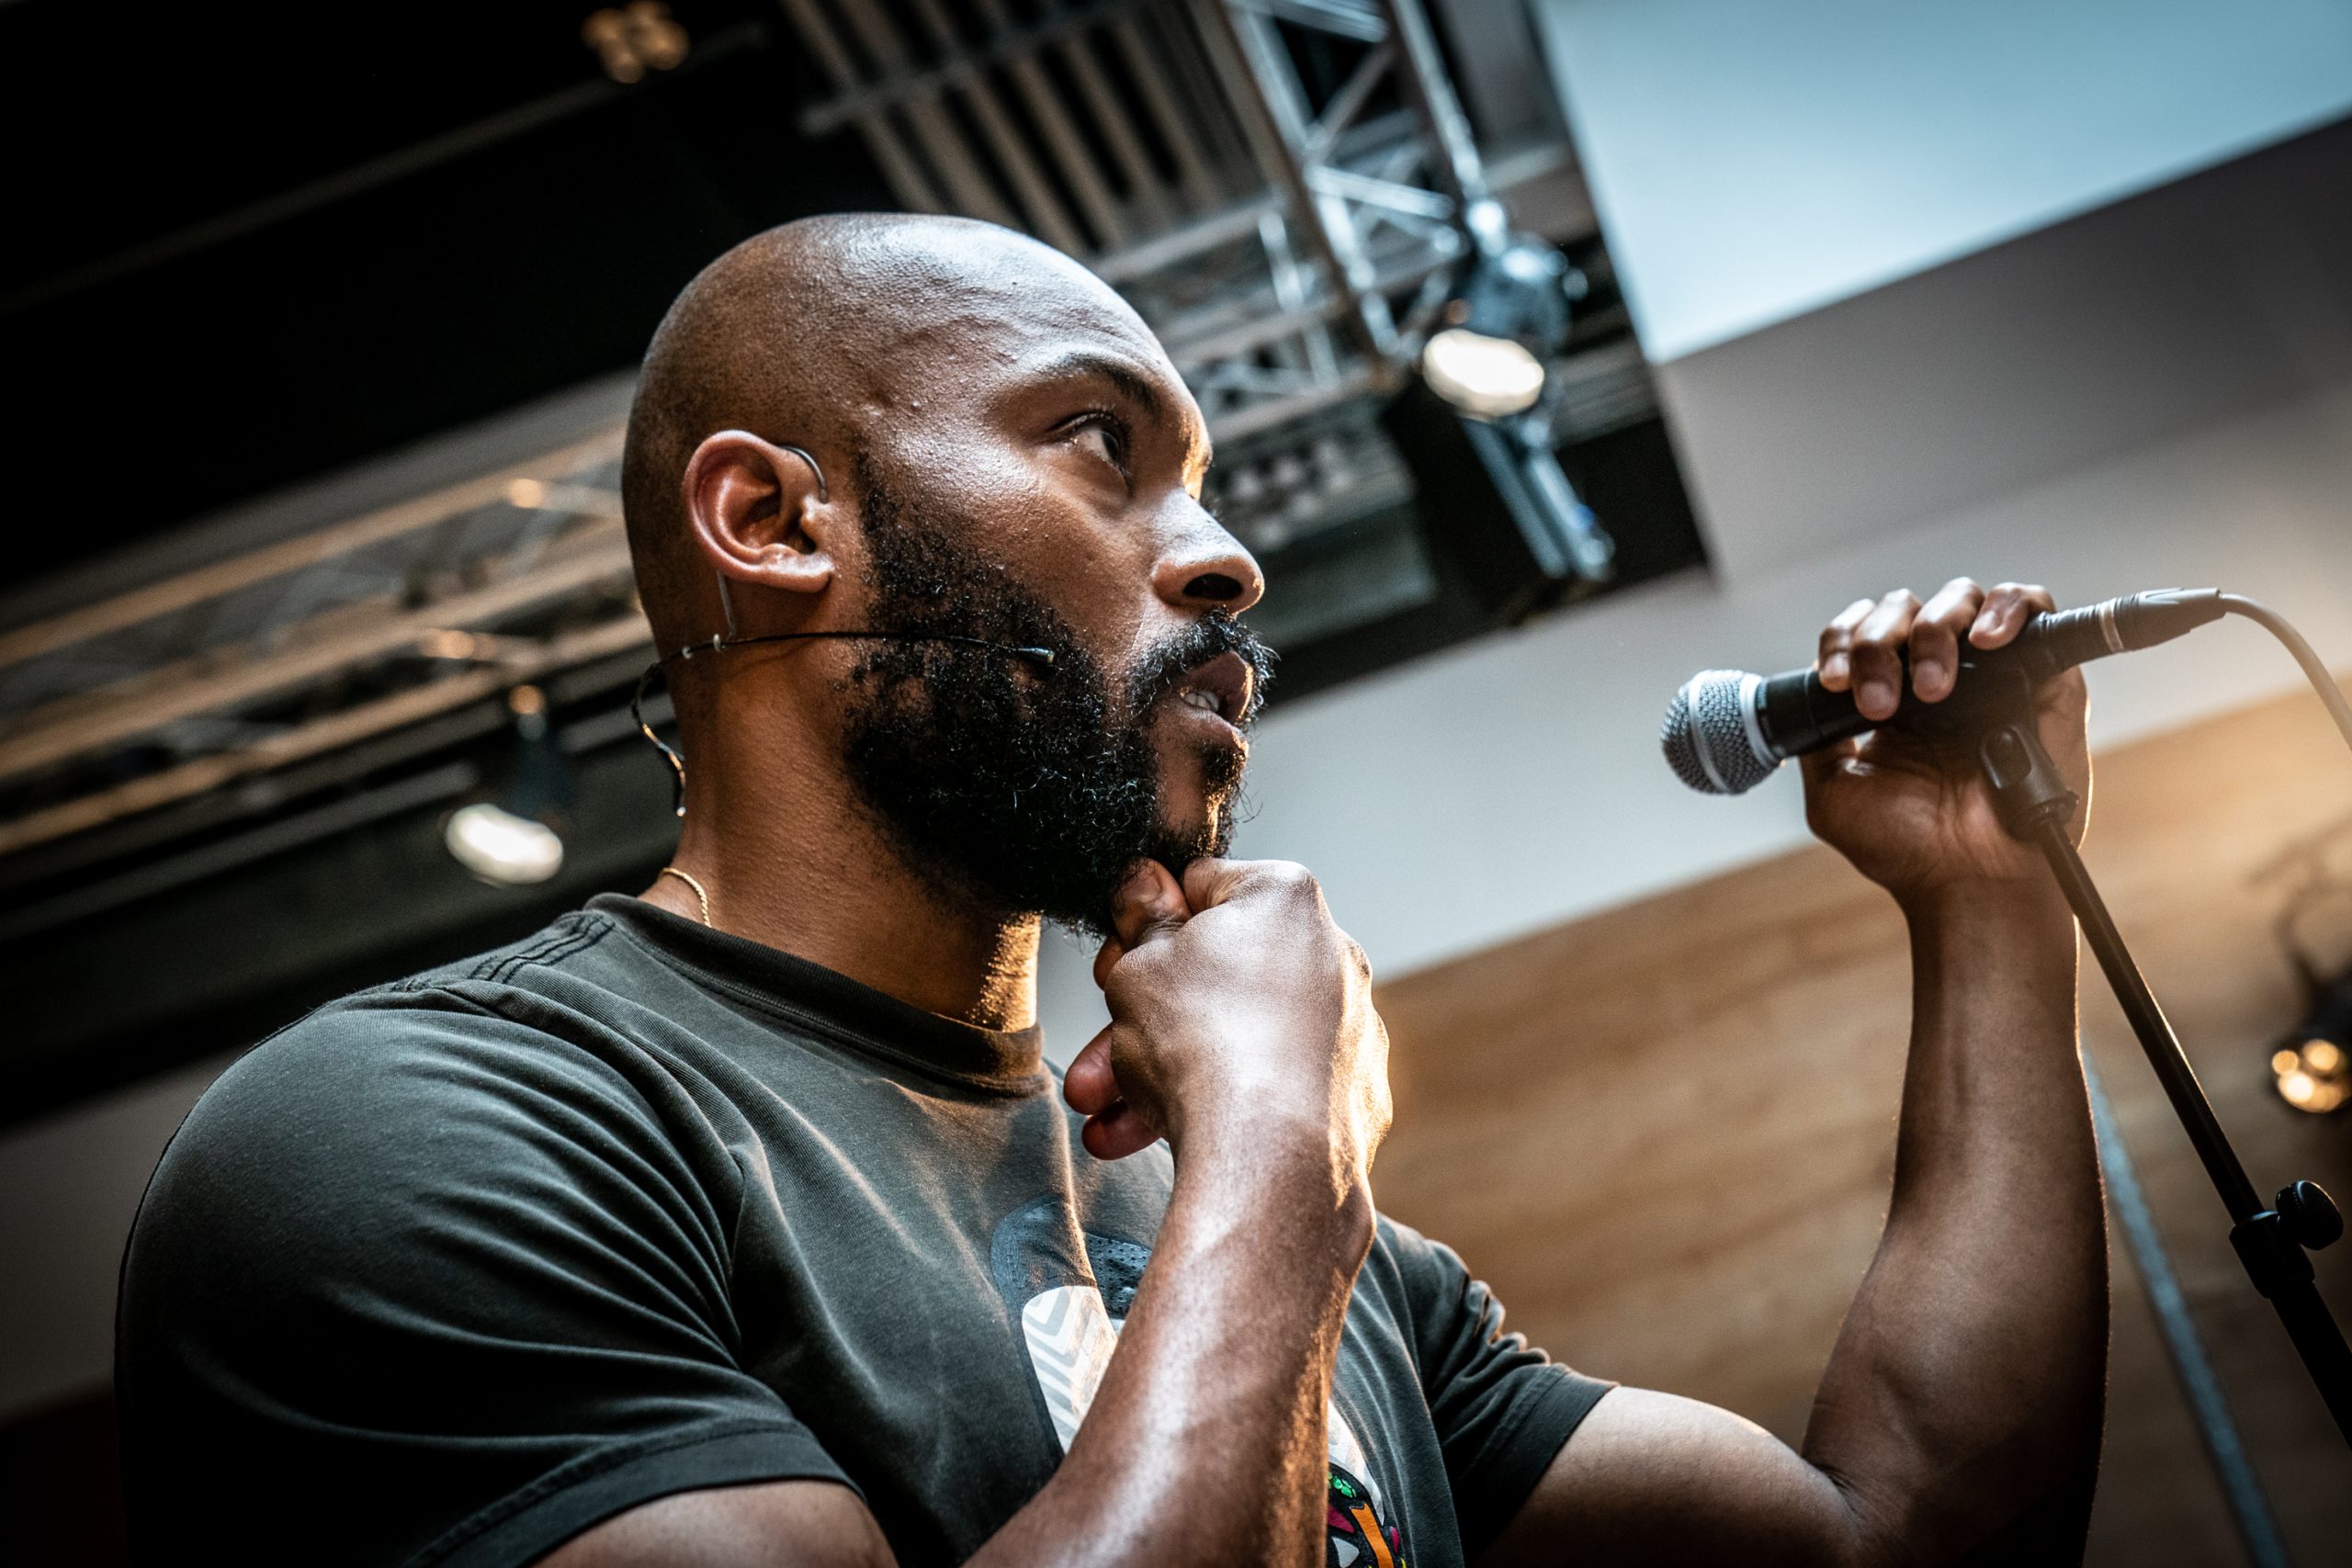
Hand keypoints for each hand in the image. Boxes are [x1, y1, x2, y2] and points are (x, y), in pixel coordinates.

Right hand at [1063, 859, 1391, 1194]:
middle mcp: (1331, 954)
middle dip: (1141, 1018)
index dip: (1144, 925)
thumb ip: (1140, 922)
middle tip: (1095, 1054)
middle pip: (1213, 975)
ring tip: (1105, 1115)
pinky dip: (1221, 1105)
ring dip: (1162, 1072)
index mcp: (1284, 898)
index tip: (1115, 963)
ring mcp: (1348, 1029)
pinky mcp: (1351, 1096)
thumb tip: (1142, 884)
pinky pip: (1271, 1086)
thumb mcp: (1138, 967)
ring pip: (1235, 1038)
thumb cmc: (1204, 1044)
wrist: (1269, 1157)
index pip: (1201, 887)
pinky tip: (1160, 1135)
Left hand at [1804, 579, 2089, 902]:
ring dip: (1934, 630)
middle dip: (1879, 643)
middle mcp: (1941, 676)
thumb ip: (1818, 737)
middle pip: (1906, 609)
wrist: (1969, 882)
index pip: (1862, 632)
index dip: (1843, 641)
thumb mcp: (1834, 792)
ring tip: (1931, 688)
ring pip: (1962, 599)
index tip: (1835, 683)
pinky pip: (2035, 611)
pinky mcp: (2047, 680)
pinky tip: (1984, 642)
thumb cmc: (1908, 849)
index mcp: (1891, 695)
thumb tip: (1812, 687)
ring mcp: (1993, 673)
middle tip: (1881, 703)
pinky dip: (2007, 610)